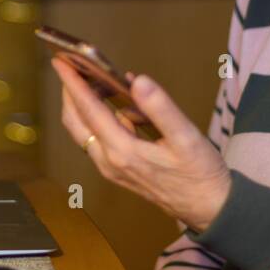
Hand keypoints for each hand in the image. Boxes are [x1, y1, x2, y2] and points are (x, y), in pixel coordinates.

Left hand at [52, 58, 230, 232]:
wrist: (208, 208)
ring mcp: (112, 169)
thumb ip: (161, 107)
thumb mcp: (187, 137)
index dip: (73, 84)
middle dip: (71, 93)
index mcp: (123, 151)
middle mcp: (110, 162)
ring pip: (85, 131)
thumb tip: (137, 81)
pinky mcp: (118, 171)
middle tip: (75, 66)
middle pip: (76, 122)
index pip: (89, 111)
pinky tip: (126, 108)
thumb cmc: (200, 174)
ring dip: (86, 105)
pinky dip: (102, 118)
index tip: (61, 61)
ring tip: (102, 81)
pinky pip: (100, 139)